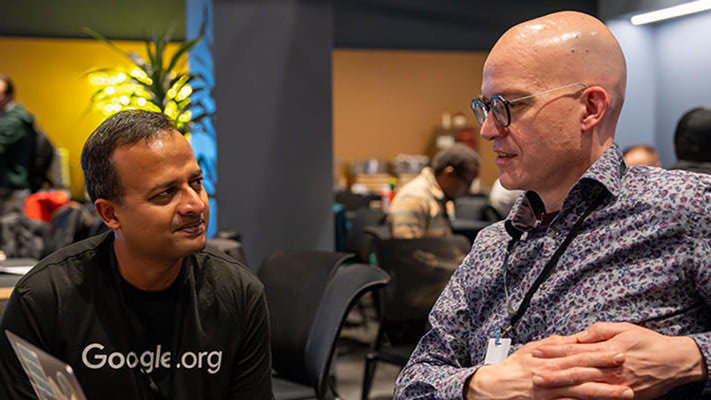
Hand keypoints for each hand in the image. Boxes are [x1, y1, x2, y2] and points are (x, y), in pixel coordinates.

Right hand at [465, 334, 630, 399]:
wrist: (493, 388)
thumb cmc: (512, 368)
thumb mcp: (531, 350)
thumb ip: (553, 345)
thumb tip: (572, 338)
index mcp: (549, 360)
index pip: (578, 355)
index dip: (600, 354)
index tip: (619, 351)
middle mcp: (550, 376)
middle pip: (583, 373)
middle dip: (607, 370)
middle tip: (628, 367)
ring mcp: (549, 394)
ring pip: (581, 393)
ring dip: (605, 393)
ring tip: (626, 393)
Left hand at [532, 322, 706, 399]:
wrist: (674, 362)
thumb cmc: (647, 343)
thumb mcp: (623, 328)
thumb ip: (599, 331)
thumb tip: (579, 335)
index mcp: (606, 349)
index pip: (574, 350)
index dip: (554, 351)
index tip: (536, 352)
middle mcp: (609, 368)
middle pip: (576, 371)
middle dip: (553, 374)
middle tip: (533, 376)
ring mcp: (615, 384)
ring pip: (585, 388)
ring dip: (564, 390)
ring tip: (546, 391)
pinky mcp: (623, 397)